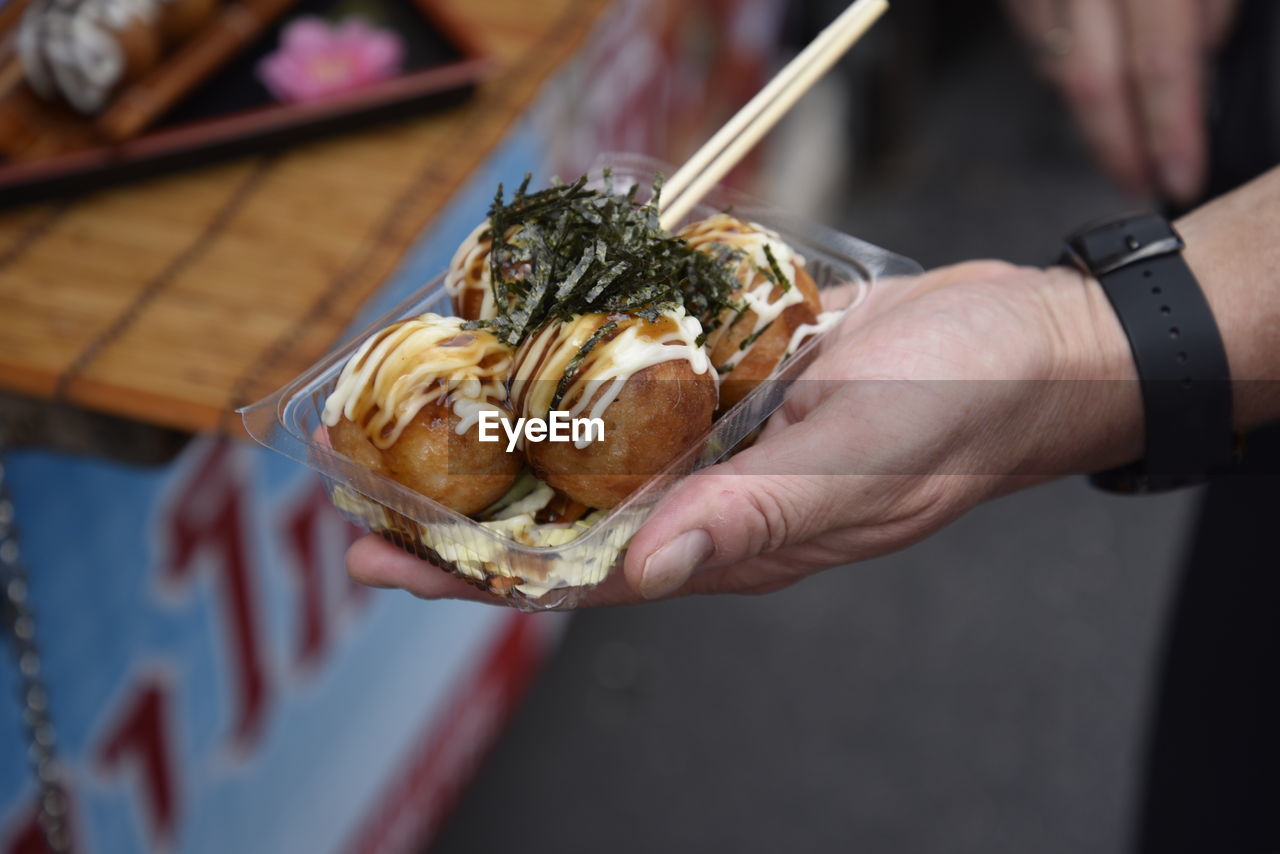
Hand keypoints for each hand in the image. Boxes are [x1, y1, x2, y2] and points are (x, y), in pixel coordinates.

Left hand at [346, 260, 1141, 605]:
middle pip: (566, 512)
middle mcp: (709, 493)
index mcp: (731, 538)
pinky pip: (641, 375)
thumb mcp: (861, 466)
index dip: (479, 571)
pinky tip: (526, 341)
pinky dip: (581, 363)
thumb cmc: (960, 415)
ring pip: (594, 444)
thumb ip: (758, 515)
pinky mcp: (734, 373)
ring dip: (511, 435)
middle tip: (365, 488)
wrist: (1026, 340)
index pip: (581, 572)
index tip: (386, 555)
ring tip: (422, 415)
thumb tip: (649, 567)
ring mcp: (720, 432)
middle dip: (467, 509)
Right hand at [1002, 0, 1239, 204]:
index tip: (1180, 178)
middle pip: (1091, 83)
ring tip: (1123, 147)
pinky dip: (1066, 76)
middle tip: (1139, 186)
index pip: (1155, 62)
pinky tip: (1094, 90)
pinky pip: (1039, 44)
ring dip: (1093, 119)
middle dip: (1118, 148)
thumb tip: (1199, 64)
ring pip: (1059, 70)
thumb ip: (1208, 10)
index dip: (1169, 130)